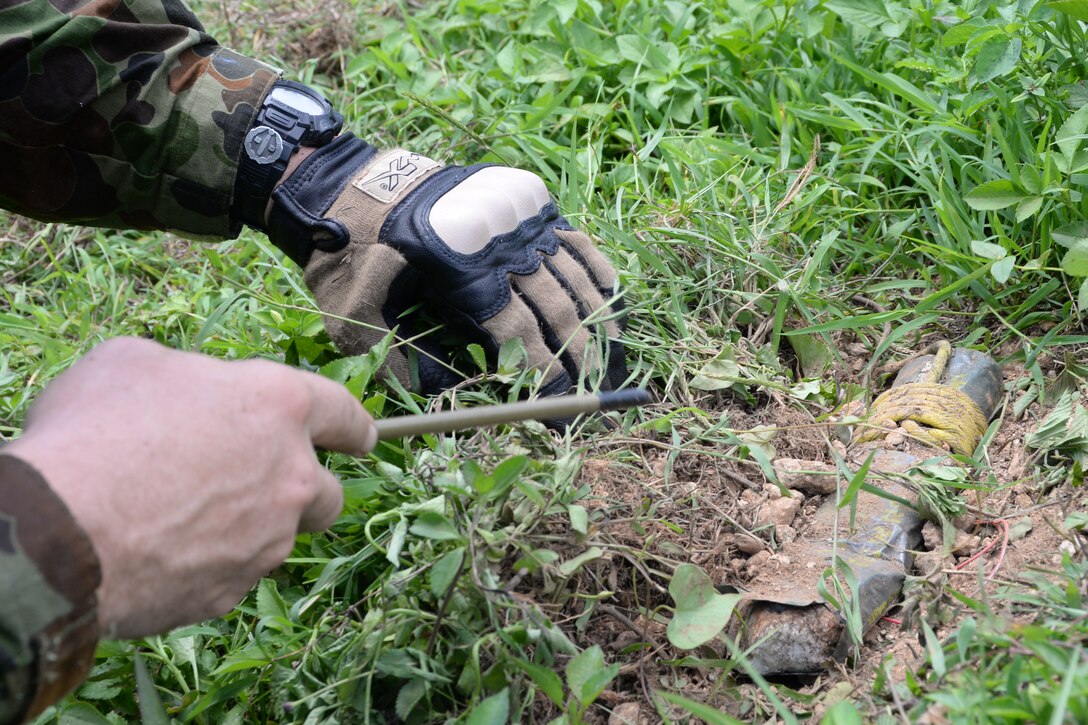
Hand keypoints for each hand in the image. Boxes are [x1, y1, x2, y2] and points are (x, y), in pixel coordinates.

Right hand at [6, 337, 375, 638]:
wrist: (58, 532)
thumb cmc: (94, 432)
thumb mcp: (133, 364)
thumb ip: (185, 375)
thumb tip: (186, 392)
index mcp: (277, 405)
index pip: (342, 412)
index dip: (354, 425)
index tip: (365, 438)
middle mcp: (290, 474)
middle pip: (328, 490)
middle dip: (304, 488)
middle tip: (260, 484)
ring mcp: (268, 540)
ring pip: (281, 537)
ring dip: (253, 527)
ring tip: (186, 517)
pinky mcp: (234, 590)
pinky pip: (234, 575)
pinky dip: (209, 564)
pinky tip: (161, 552)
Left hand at [267, 135, 626, 395]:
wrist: (347, 186)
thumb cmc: (352, 258)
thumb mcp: (358, 320)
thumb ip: (400, 366)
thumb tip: (451, 407)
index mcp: (464, 271)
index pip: (521, 334)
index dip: (545, 375)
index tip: (559, 407)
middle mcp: (500, 239)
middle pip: (556, 308)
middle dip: (577, 357)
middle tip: (587, 390)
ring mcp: (517, 213)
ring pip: (575, 274)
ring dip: (596, 319)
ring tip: (609, 355)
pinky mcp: (524, 195)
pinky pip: (574, 238)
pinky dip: (596, 271)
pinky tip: (610, 300)